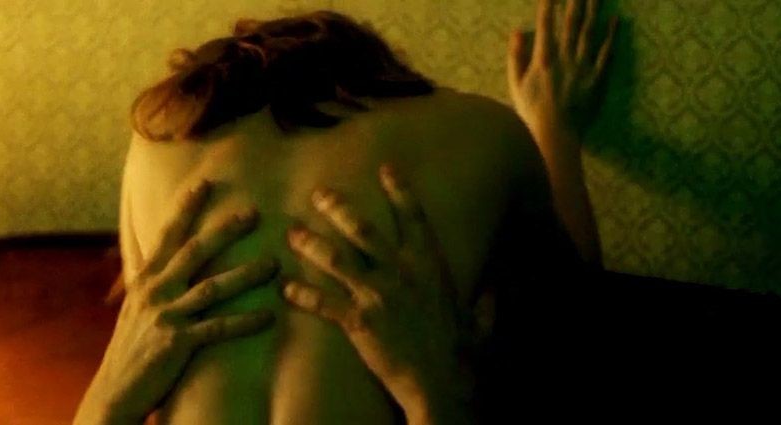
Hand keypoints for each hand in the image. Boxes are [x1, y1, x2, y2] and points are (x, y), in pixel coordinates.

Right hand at [75, 180, 277, 424]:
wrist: (113, 392)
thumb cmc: (129, 349)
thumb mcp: (134, 306)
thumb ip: (148, 279)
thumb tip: (152, 254)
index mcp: (145, 279)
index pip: (167, 235)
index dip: (185, 208)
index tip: (204, 184)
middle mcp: (154, 291)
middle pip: (194, 251)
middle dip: (225, 230)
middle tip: (253, 212)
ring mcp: (166, 316)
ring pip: (213, 287)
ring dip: (246, 274)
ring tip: (274, 264)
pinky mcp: (177, 343)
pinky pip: (218, 328)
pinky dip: (245, 321)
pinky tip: (269, 317)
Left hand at [283, 165, 472, 424]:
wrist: (443, 384)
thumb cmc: (463, 355)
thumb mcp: (482, 322)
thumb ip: (485, 302)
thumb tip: (494, 288)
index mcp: (431, 265)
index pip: (414, 217)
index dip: (400, 190)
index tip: (386, 167)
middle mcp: (401, 272)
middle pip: (362, 229)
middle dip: (337, 208)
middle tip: (319, 194)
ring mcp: (377, 295)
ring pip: (335, 259)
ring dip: (311, 244)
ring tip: (292, 233)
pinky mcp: (358, 321)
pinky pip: (323, 302)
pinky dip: (302, 295)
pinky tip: (286, 289)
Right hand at [507, 0, 616, 150]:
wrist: (556, 134)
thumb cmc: (532, 112)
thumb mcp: (515, 85)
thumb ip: (516, 56)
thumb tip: (518, 31)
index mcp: (543, 59)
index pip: (546, 25)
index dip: (548, 5)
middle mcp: (565, 58)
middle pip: (571, 23)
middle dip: (575, 1)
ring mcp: (583, 67)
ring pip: (590, 32)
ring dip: (594, 10)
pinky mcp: (598, 78)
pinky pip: (607, 53)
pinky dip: (611, 36)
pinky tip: (615, 20)